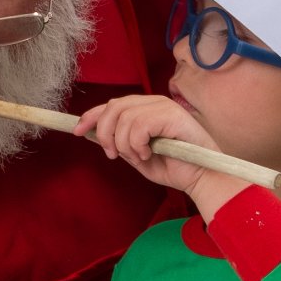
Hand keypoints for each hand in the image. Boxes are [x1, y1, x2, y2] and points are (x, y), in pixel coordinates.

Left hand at [73, 94, 245, 214]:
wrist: (202, 177)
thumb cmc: (174, 167)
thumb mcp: (137, 155)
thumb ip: (119, 142)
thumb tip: (92, 133)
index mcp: (146, 109)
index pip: (112, 104)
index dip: (91, 116)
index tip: (77, 132)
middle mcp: (154, 102)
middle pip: (113, 107)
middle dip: (105, 133)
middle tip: (113, 154)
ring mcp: (164, 107)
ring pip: (124, 118)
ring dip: (125, 143)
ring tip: (140, 157)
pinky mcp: (172, 115)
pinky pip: (139, 125)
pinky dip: (137, 144)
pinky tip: (148, 154)